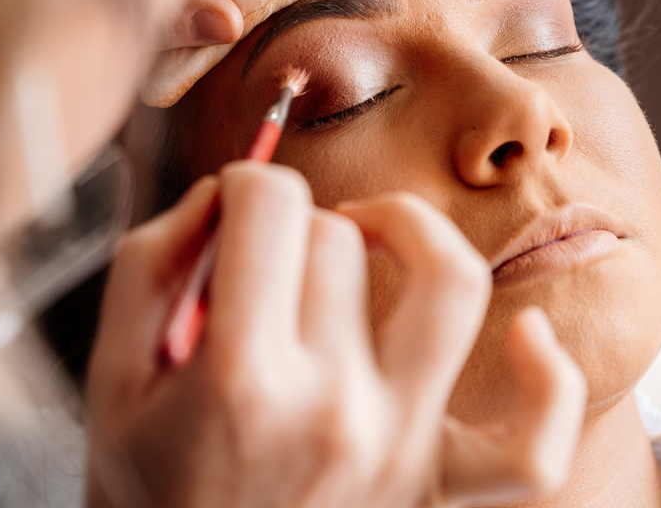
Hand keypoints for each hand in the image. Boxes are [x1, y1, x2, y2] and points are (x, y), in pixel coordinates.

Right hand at [84, 163, 585, 507]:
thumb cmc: (147, 492)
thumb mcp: (113, 381)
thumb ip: (152, 268)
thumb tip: (221, 195)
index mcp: (243, 380)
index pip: (273, 209)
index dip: (246, 184)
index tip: (234, 206)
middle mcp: (335, 408)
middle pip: (341, 239)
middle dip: (294, 228)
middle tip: (262, 264)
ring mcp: (400, 447)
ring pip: (448, 283)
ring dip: (411, 232)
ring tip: (368, 236)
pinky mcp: (438, 488)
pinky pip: (531, 447)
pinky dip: (547, 383)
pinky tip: (528, 335)